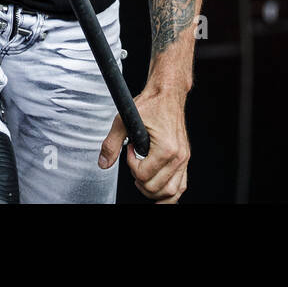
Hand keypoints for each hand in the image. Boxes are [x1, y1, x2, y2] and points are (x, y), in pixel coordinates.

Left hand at [99, 87, 189, 202]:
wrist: (168, 93)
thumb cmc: (151, 103)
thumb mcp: (124, 121)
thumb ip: (111, 144)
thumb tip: (103, 162)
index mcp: (166, 148)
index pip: (143, 174)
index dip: (130, 165)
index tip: (130, 149)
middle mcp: (178, 156)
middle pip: (155, 187)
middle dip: (139, 179)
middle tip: (135, 163)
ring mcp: (183, 158)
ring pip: (170, 192)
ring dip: (153, 191)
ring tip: (143, 177)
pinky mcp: (184, 158)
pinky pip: (181, 186)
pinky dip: (169, 193)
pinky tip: (158, 193)